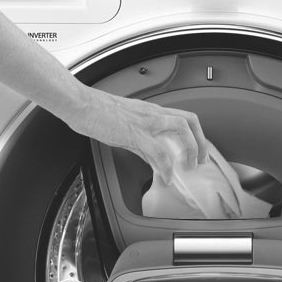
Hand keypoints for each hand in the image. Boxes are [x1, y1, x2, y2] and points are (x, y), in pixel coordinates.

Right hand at [68, 88, 208, 184]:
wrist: (81, 104)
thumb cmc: (96, 111)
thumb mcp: (124, 126)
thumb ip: (141, 142)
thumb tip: (152, 158)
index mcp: (150, 110)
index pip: (182, 117)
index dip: (195, 134)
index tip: (196, 149)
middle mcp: (152, 113)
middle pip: (189, 120)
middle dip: (200, 142)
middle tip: (200, 160)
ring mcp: (145, 122)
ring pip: (181, 129)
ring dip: (191, 149)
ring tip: (189, 167)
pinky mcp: (136, 133)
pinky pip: (159, 151)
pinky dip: (167, 166)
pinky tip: (167, 177)